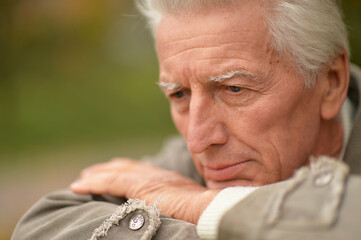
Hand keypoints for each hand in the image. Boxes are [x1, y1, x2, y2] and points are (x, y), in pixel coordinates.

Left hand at [70, 158, 218, 223]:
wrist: (211, 209)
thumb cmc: (204, 212)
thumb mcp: (190, 206)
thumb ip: (178, 206)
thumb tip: (173, 212)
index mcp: (168, 181)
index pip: (142, 171)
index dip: (125, 170)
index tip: (112, 171)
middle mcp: (157, 175)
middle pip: (127, 168)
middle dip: (108, 169)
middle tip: (91, 173)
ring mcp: (150, 179)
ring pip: (116, 173)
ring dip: (97, 175)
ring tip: (82, 179)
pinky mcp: (142, 187)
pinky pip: (111, 182)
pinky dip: (94, 183)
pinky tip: (79, 185)